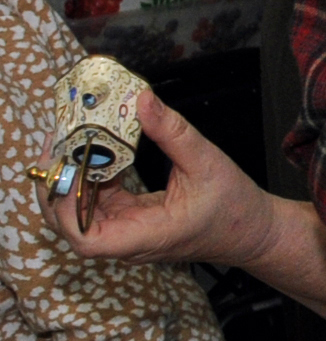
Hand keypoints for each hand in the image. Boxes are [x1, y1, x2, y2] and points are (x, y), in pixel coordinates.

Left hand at [49, 89, 275, 271]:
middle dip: (58, 187)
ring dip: (73, 179)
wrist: (252, 232)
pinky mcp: (131, 222)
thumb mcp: (207, 163)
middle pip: (72, 224)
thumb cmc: (234, 207)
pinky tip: (96, 153)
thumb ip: (172, 132)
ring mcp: (128, 232)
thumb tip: (143, 100)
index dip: (64, 209)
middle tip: (57, 147)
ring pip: (80, 213)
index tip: (65, 173)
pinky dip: (92, 178)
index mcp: (147, 235)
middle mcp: (129, 240)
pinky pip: (99, 204)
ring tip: (71, 144)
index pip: (86, 240)